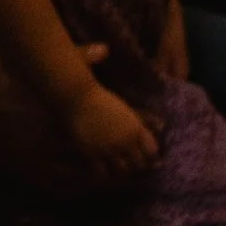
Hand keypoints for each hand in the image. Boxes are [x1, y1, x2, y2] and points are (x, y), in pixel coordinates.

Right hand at [64, 61, 158, 186]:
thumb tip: (103, 49)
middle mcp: (126, 140)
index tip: (152, 158)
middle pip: (140, 163)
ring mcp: (110, 149)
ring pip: (123, 171)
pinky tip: (105, 175)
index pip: (151, 148)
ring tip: (123, 176)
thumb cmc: (89, 85)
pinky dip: (106, 175)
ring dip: (124, 173)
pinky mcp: (93, 155)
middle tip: (139, 170)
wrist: (73, 95)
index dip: (151, 155)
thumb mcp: (110, 84)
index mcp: (135, 125)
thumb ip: (110, 71)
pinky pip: (103, 172)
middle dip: (140, 167)